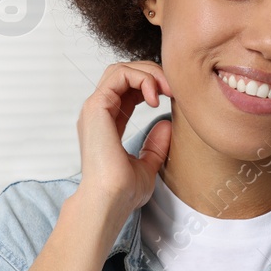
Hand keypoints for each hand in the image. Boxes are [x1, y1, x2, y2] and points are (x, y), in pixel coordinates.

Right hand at [76, 60, 172, 214]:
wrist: (110, 201)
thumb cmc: (123, 192)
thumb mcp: (148, 166)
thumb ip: (155, 146)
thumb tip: (167, 125)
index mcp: (108, 123)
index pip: (128, 89)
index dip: (152, 85)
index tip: (175, 96)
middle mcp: (99, 112)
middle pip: (124, 73)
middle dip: (152, 73)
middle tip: (175, 88)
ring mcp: (95, 108)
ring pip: (121, 69)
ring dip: (149, 72)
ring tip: (168, 89)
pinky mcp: (96, 107)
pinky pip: (119, 75)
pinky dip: (141, 78)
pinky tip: (156, 96)